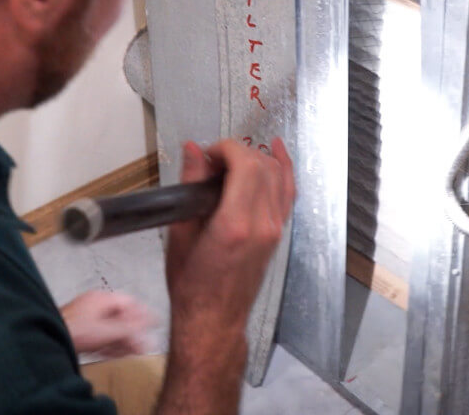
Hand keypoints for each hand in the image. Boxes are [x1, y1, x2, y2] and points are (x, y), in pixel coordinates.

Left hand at [60, 290, 155, 357]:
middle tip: (145, 343)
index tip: (155, 322)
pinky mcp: (80, 331)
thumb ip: (130, 330)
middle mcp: (94, 305)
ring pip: (111, 328)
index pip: (129, 302)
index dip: (143, 313)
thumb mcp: (108, 330)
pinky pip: (101, 335)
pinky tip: (117, 353)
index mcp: (102, 299)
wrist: (48, 338)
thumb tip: (150, 332)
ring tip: (135, 350)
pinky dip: (110, 344)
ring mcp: (86, 318)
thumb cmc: (75, 330)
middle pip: (120, 317)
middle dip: (133, 331)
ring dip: (123, 339)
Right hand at [154, 137, 294, 414]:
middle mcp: (262, 225)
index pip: (245, 165)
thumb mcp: (180, 233)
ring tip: (231, 161)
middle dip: (237, 152)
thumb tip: (193, 150)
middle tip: (212, 162)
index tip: (207, 154)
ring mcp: (275, 229)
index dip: (226, 149)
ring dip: (256, 158)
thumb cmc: (191, 284)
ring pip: (279, 175)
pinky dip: (285, 168)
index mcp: (235, 225)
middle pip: (263, 166)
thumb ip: (190, 185)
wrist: (213, 319)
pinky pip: (288, 192)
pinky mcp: (278, 234)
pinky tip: (276, 151)